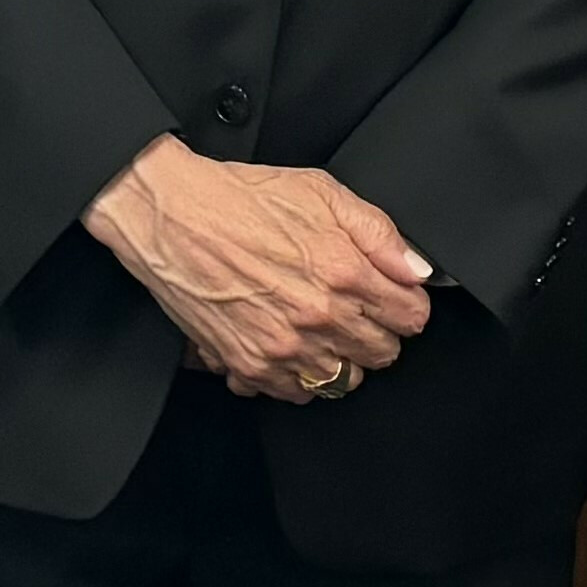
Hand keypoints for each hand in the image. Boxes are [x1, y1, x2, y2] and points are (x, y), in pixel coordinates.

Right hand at [91, 139, 430, 399]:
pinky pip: (296, 394)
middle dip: (376, 331)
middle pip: (383, 354)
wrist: (170, 217)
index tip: (391, 297)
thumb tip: (417, 270)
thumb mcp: (321, 192)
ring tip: (319, 329)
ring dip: (340, 357)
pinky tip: (288, 344)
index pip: (412, 318)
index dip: (405, 304)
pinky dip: (298, 376)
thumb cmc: (240, 200)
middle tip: (352, 309)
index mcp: (344, 271)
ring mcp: (284, 347)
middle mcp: (318, 316)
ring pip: (344, 380)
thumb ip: (380, 233)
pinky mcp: (250, 365)